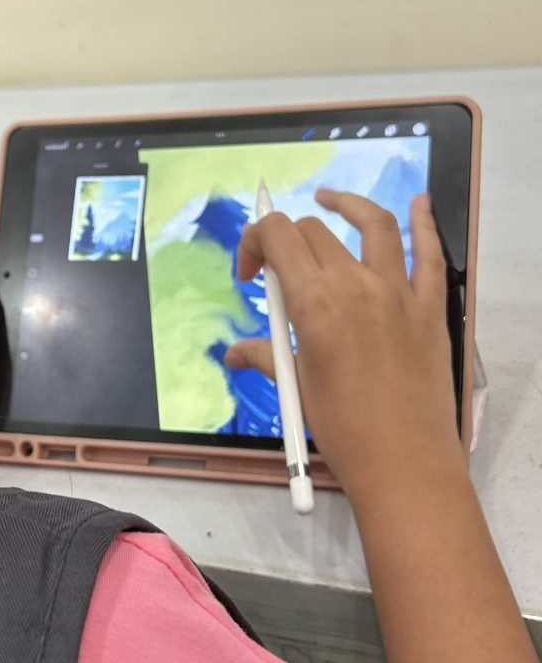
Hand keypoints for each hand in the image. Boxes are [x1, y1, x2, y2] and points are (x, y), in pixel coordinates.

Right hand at [225, 190, 465, 502]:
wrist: (404, 462)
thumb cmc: (342, 428)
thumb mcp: (296, 388)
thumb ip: (265, 356)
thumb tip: (233, 354)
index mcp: (314, 303)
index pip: (277, 237)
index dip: (254, 242)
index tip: (250, 273)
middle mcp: (354, 285)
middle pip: (313, 232)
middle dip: (286, 240)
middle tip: (278, 272)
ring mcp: (398, 292)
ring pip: (372, 225)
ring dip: (346, 206)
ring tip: (329, 200)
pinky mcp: (429, 307)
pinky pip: (430, 254)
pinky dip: (425, 223)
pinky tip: (420, 202)